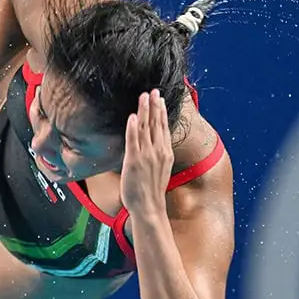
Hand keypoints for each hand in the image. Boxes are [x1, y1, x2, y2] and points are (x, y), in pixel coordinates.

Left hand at [120, 90, 173, 213]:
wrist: (149, 208)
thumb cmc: (152, 192)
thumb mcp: (160, 171)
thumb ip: (158, 156)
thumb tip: (154, 146)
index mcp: (165, 153)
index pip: (164, 128)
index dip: (161, 112)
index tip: (160, 99)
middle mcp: (158, 152)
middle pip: (156, 124)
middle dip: (155, 106)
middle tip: (153, 91)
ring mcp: (146, 156)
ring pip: (145, 128)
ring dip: (144, 111)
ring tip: (143, 97)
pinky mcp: (133, 161)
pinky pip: (133, 140)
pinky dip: (133, 127)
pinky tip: (132, 116)